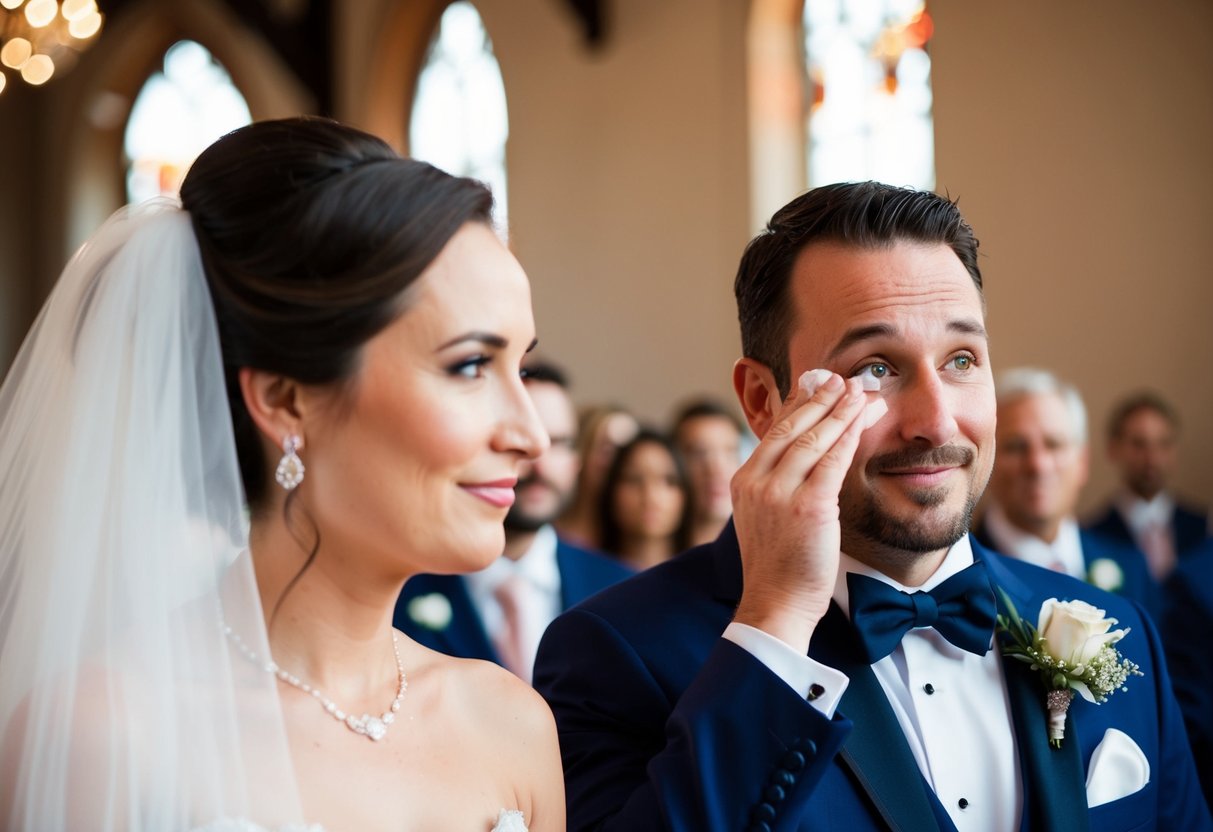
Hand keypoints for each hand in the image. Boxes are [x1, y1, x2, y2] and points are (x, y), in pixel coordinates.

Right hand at [730, 371, 886, 653]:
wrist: (775, 605)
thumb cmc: (776, 569)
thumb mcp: (764, 519)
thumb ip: (774, 488)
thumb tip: (799, 462)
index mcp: (742, 482)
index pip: (772, 432)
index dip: (797, 405)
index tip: (816, 386)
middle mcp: (756, 482)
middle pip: (791, 427)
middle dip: (820, 399)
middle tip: (842, 380)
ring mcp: (779, 493)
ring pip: (814, 438)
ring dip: (840, 410)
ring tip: (860, 392)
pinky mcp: (807, 506)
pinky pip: (833, 459)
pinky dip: (850, 434)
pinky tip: (864, 418)